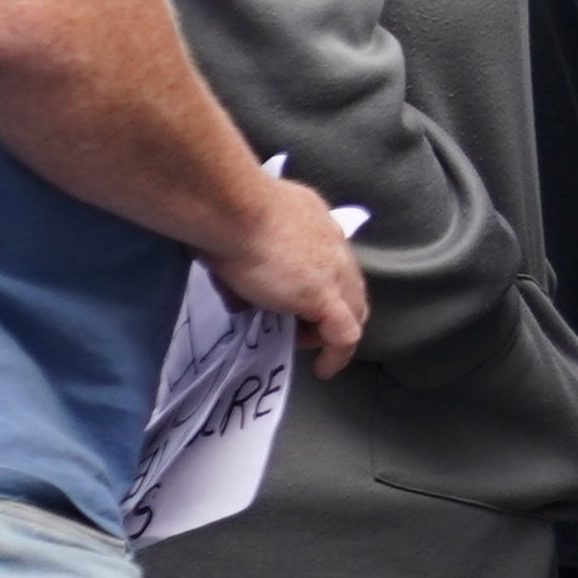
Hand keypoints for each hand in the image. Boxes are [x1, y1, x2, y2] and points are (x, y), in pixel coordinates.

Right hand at [214, 178, 372, 377]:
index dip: (320, 282)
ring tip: (303, 343)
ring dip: (329, 330)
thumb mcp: (238, 237)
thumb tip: (240, 301)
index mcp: (315, 221)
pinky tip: (323, 369)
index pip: (330, 259)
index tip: (296, 300)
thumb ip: (244, 265)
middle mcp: (333, 243)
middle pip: (349, 285)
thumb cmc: (224, 213)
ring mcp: (334, 271)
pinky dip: (337, 354)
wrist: (231, 208)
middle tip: (299, 325)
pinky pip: (344, 335)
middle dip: (329, 309)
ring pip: (352, 310)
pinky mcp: (326, 297)